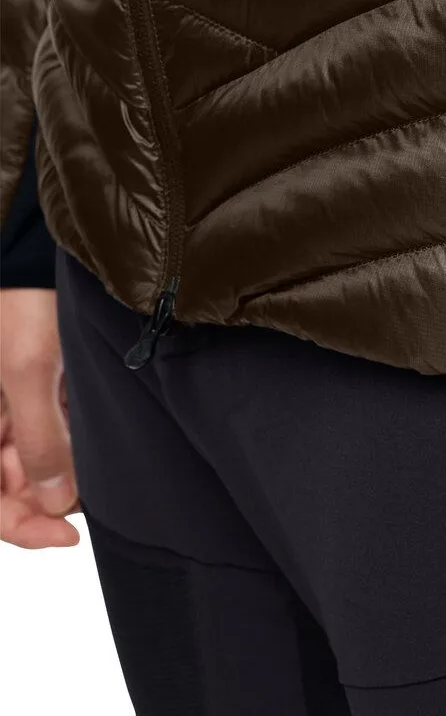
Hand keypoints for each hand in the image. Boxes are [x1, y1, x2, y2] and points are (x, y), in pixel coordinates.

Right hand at [1, 290, 78, 547]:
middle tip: (92, 487)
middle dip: (50, 495)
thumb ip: (39, 440)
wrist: (34, 249)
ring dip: (67, 467)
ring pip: (38, 462)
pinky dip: (74, 439)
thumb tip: (56, 504)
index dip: (21, 527)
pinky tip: (93, 432)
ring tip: (94, 450)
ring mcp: (13, 405)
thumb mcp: (29, 372)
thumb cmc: (21, 301)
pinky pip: (54, 430)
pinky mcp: (40, 388)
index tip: (67, 534)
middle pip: (14, 486)